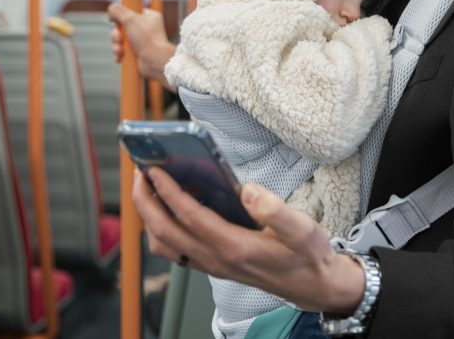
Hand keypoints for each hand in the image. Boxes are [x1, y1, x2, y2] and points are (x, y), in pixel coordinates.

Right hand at [108, 2, 176, 90]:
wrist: (154, 61)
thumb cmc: (147, 39)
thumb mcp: (131, 19)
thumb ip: (119, 11)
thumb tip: (111, 8)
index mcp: (149, 17)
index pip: (131, 12)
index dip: (120, 15)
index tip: (113, 18)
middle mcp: (146, 29)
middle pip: (122, 27)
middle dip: (116, 34)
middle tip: (119, 38)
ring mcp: (141, 42)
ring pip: (120, 40)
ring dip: (116, 45)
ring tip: (120, 50)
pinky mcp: (137, 53)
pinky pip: (122, 52)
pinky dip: (119, 54)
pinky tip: (120, 57)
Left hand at [134, 167, 364, 313]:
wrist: (314, 286)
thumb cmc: (308, 257)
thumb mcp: (303, 231)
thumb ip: (276, 211)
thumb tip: (247, 190)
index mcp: (235, 247)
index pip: (190, 217)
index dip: (168, 191)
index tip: (154, 168)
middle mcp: (217, 259)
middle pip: (165, 231)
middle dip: (146, 201)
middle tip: (140, 171)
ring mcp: (212, 264)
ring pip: (165, 244)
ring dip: (150, 216)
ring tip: (149, 186)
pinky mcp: (214, 264)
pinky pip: (176, 249)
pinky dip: (163, 227)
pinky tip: (171, 206)